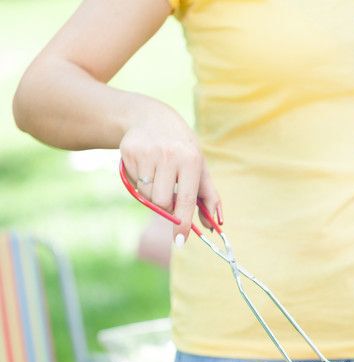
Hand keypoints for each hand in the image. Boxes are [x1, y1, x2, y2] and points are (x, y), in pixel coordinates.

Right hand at [119, 107, 221, 242]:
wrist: (152, 118)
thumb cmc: (183, 149)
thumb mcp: (200, 168)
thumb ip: (209, 197)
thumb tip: (214, 225)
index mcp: (191, 161)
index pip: (186, 199)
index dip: (182, 222)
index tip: (179, 241)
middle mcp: (169, 156)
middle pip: (162, 202)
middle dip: (166, 206)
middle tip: (170, 194)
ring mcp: (147, 153)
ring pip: (147, 195)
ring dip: (153, 195)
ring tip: (160, 177)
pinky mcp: (129, 152)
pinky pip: (135, 183)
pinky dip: (141, 182)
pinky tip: (147, 167)